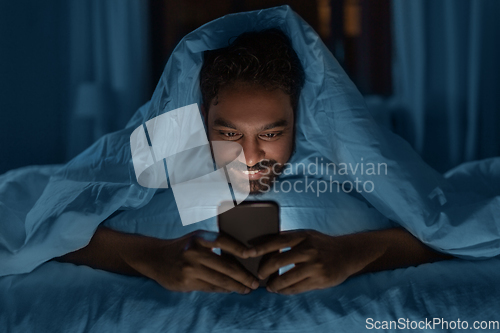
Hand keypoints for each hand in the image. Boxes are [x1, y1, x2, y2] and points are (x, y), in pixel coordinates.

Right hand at [123, 230, 259, 293]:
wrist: (155, 257)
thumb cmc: (183, 247)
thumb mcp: (196, 239)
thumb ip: (214, 244)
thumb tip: (241, 257)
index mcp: (200, 237)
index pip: (223, 240)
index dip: (238, 247)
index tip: (252, 253)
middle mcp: (194, 251)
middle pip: (226, 265)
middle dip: (244, 276)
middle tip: (255, 282)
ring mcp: (190, 267)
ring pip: (220, 280)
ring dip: (237, 286)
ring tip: (247, 289)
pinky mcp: (186, 282)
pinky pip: (210, 287)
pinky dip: (223, 289)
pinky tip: (231, 290)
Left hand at [245, 230, 380, 294]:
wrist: (347, 253)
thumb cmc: (321, 244)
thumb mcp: (306, 235)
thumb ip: (288, 239)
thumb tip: (262, 242)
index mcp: (302, 236)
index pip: (276, 240)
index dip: (259, 247)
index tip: (247, 253)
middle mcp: (308, 249)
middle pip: (278, 261)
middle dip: (264, 270)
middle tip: (259, 275)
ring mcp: (314, 266)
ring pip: (286, 279)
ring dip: (273, 285)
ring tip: (269, 286)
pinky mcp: (320, 280)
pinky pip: (296, 288)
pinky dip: (285, 291)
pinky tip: (280, 290)